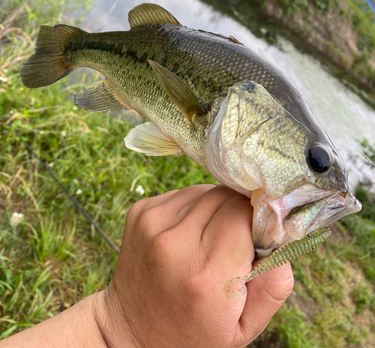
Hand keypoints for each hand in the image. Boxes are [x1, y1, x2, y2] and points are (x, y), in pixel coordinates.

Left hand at [101, 185, 293, 347]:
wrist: (130, 329)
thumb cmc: (193, 331)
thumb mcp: (243, 327)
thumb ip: (274, 284)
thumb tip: (280, 236)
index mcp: (205, 274)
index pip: (244, 212)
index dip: (258, 221)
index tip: (256, 240)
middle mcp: (174, 241)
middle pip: (227, 195)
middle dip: (239, 213)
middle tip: (233, 243)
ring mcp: (153, 222)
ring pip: (207, 190)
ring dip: (217, 209)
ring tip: (208, 241)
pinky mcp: (141, 210)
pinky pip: (185, 194)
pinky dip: (195, 208)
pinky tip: (188, 235)